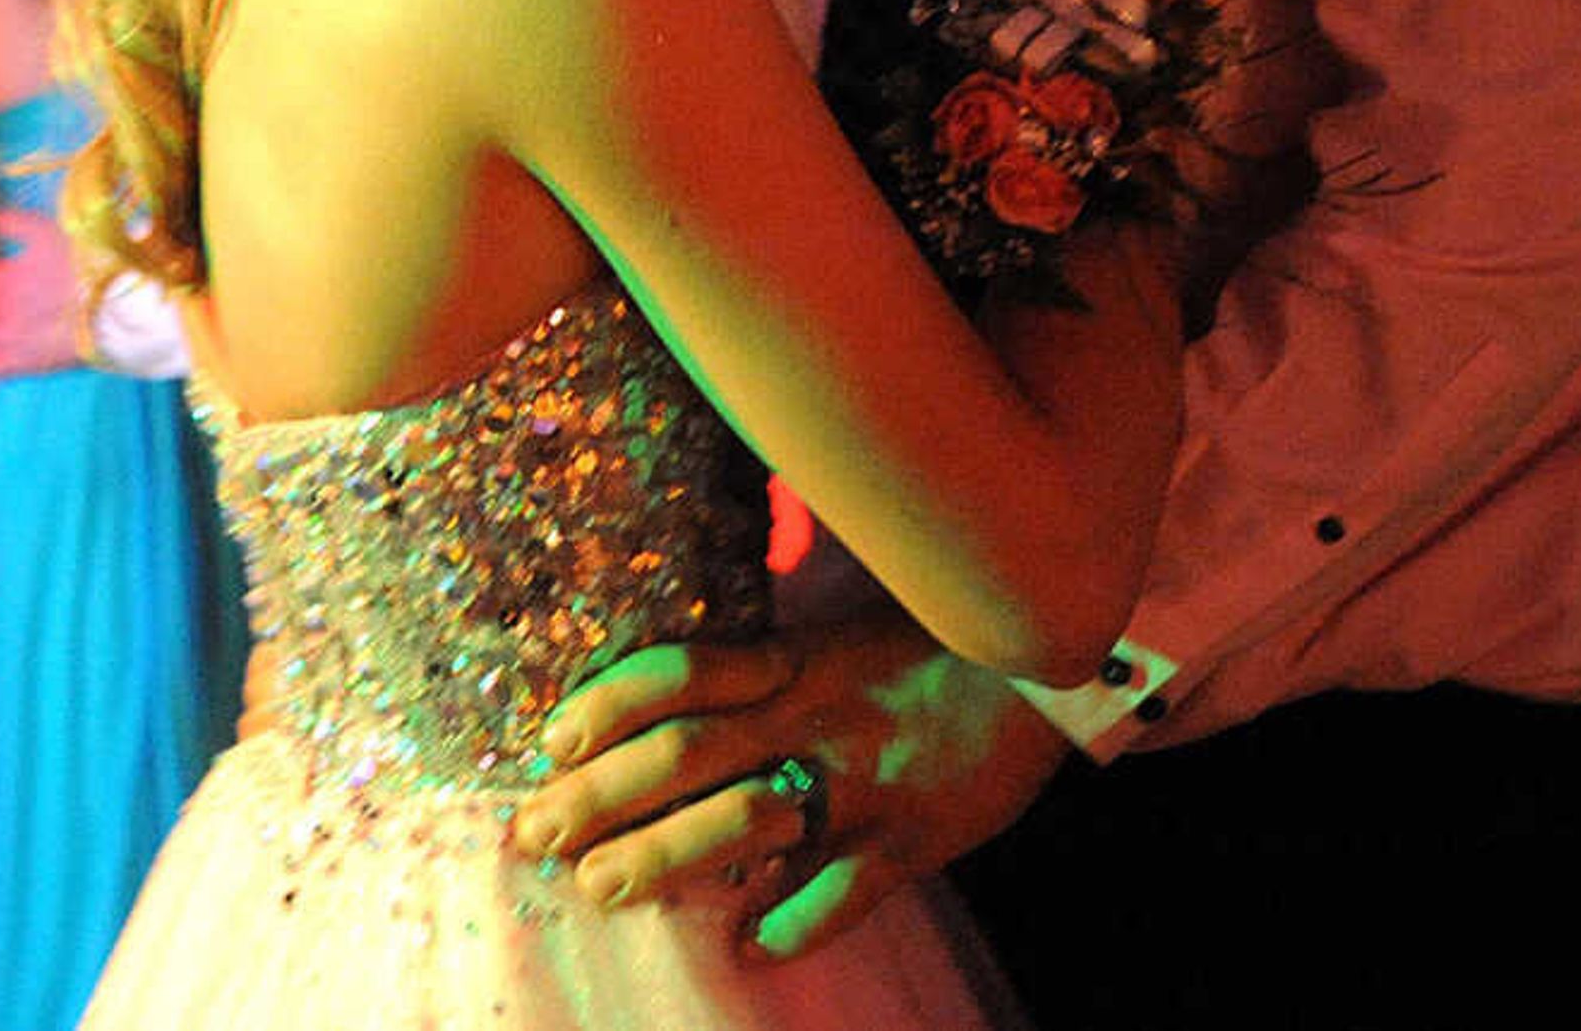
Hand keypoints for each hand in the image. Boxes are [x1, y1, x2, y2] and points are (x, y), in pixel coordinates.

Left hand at [511, 607, 1074, 955]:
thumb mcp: (833, 634)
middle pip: (685, 755)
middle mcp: (813, 717)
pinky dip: (795, 923)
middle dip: (599, 797)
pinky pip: (845, 890)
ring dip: (666, 858)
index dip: (607, 705)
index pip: (679, 673)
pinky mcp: (913, 839)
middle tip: (535, 835)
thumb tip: (668, 705)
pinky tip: (748, 947)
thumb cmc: (925, 645)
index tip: (548, 742)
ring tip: (603, 888)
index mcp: (792, 660)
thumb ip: (759, 668)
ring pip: (747, 822)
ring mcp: (861, 782)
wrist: (1045, 667)